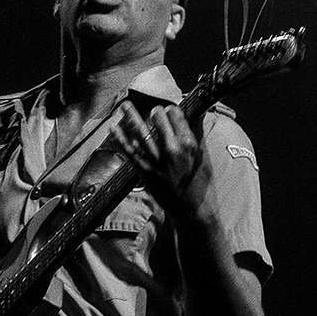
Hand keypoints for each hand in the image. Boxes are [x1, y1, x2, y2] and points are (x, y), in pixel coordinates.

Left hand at [111, 101, 206, 216]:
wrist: (191, 210)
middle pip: (158, 121)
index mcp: (189, 144)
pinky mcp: (145, 172)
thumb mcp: (204, 157)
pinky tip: (113, 127)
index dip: (170, 110)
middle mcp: (172, 150)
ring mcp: (156, 161)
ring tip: (124, 105)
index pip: (176, 117)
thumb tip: (198, 113)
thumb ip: (198, 134)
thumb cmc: (200, 183)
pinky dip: (120, 139)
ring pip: (141, 133)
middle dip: (154, 112)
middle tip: (151, 109)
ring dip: (131, 117)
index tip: (167, 109)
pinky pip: (129, 152)